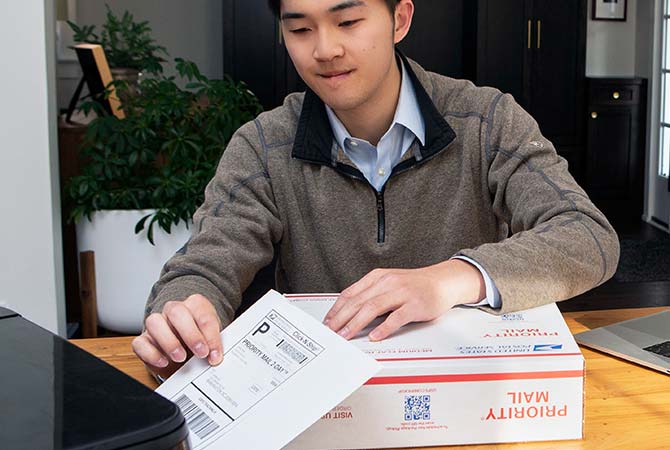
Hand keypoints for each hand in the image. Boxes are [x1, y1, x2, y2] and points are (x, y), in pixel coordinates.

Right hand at [132, 294, 223, 378]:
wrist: (186, 349)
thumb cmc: (200, 341)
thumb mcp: (211, 341)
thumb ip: (213, 345)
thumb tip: (216, 357)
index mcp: (195, 305)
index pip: (203, 315)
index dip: (211, 336)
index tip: (215, 354)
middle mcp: (174, 311)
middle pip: (177, 311)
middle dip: (191, 334)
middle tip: (201, 353)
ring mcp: (157, 323)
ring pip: (154, 322)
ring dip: (169, 341)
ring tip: (181, 358)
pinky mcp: (144, 339)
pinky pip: (140, 342)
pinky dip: (151, 353)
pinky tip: (164, 362)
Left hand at [323, 259, 485, 341]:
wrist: (443, 282)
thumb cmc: (415, 285)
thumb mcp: (389, 283)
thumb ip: (371, 294)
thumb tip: (349, 312)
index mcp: (378, 277)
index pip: (351, 293)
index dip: (336, 309)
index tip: (327, 322)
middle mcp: (387, 283)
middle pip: (358, 301)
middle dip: (341, 318)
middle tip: (331, 332)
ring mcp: (402, 293)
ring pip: (373, 308)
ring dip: (356, 323)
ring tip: (346, 335)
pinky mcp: (415, 305)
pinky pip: (396, 317)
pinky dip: (384, 328)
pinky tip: (375, 336)